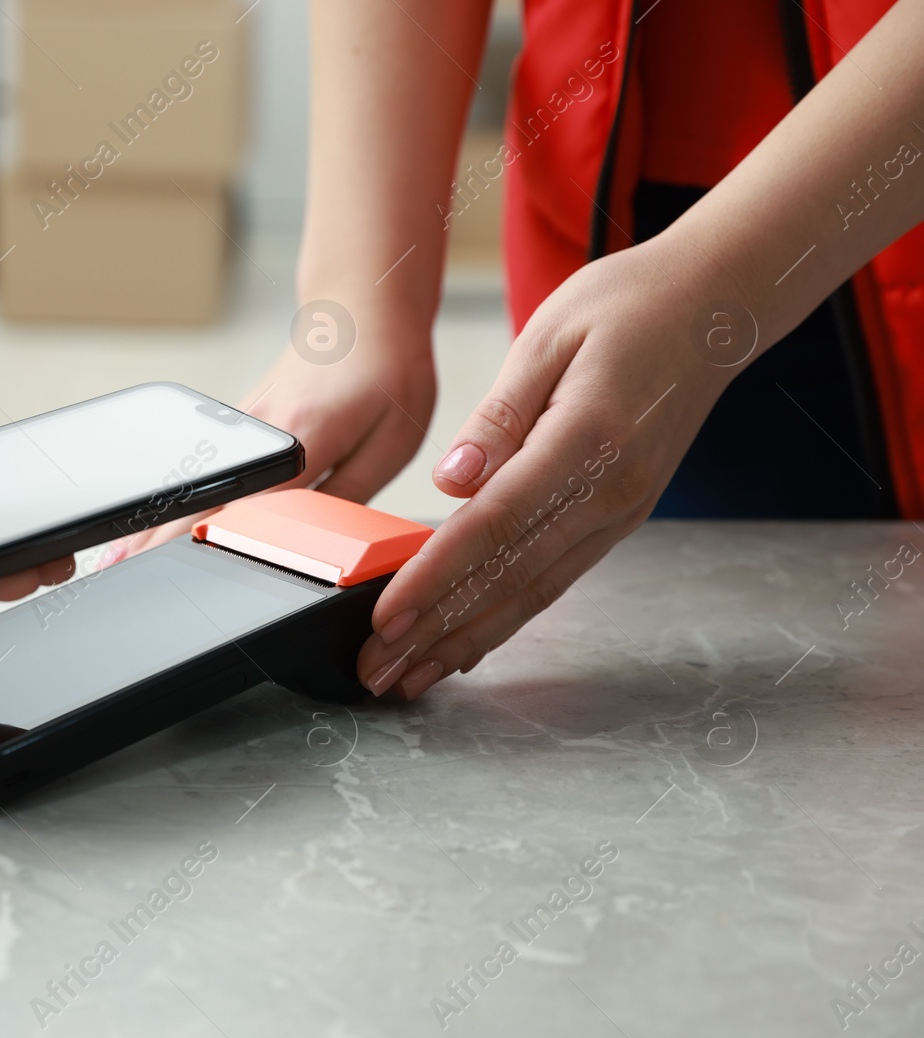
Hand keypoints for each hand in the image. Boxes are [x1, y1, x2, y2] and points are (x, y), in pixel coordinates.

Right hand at [102, 324, 435, 562]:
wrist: (362, 313)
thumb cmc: (385, 375)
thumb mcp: (389, 446)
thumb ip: (348, 497)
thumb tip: (318, 546)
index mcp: (300, 435)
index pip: (244, 498)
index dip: (203, 532)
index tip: (175, 562)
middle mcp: (257, 427)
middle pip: (198, 490)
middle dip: (156, 533)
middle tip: (118, 568)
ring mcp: (240, 422)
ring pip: (191, 477)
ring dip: (155, 516)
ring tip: (117, 556)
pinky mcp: (237, 421)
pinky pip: (202, 464)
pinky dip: (174, 494)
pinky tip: (150, 521)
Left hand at [356, 238, 736, 698]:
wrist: (716, 306)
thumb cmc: (631, 306)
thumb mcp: (550, 334)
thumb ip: (500, 414)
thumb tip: (452, 478)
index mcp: (588, 441)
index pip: (495, 527)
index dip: (436, 578)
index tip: (387, 617)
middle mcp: (610, 492)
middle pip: (509, 578)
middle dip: (436, 632)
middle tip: (378, 671)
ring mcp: (620, 511)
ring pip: (533, 593)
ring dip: (467, 640)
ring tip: (410, 676)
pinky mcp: (619, 516)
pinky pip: (555, 579)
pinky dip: (507, 617)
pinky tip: (468, 643)